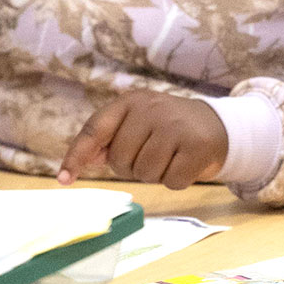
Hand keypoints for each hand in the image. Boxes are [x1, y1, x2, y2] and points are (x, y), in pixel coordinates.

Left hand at [60, 91, 227, 189]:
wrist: (218, 124)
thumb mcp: (138, 122)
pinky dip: (177, 180)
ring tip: (170, 157)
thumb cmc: (169, 128)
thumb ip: (109, 139)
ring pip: (145, 173)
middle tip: (152, 155)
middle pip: (120, 161)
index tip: (65, 179)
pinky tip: (185, 163)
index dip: (76, 155)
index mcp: (131, 101)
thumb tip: (81, 162)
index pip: (95, 129)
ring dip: (155, 175)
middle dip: (132, 167)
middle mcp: (152, 109)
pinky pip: (171, 182)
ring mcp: (176, 126)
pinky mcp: (198, 145)